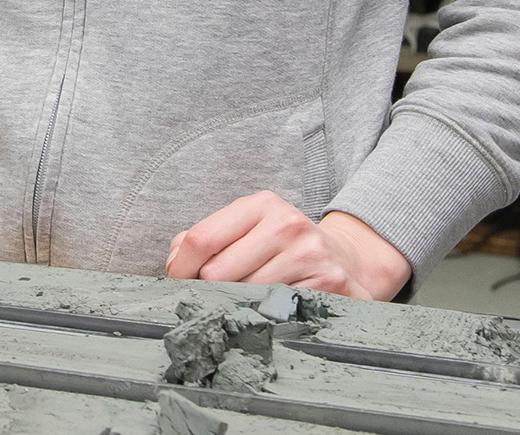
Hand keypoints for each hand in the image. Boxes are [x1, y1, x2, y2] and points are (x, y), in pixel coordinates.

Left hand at [167, 192, 409, 299]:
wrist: (346, 260)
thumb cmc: (282, 247)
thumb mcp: (246, 229)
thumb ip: (204, 239)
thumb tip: (173, 264)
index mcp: (260, 205)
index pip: (202, 238)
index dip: (181, 266)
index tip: (177, 281)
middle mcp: (286, 224)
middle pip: (218, 272)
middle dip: (209, 288)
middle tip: (215, 294)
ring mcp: (309, 253)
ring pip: (244, 294)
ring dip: (238, 303)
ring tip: (248, 297)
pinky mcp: (328, 283)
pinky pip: (275, 309)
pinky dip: (266, 314)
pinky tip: (273, 306)